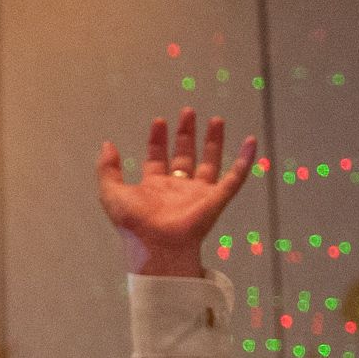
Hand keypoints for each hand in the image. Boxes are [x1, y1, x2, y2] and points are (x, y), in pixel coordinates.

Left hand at [96, 108, 255, 277]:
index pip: (158, 157)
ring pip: (210, 162)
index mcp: (154, 187)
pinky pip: (235, 177)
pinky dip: (245, 160)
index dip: (158, 139)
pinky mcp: (216, 199)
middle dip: (186, 134)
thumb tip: (107, 144)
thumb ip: (107, 168)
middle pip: (185, 155)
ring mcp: (199, 193)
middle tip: (188, 112)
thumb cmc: (133, 225)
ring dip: (213, 141)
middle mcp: (178, 188)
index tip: (159, 121)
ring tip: (216, 120)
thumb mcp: (111, 192)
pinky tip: (250, 142)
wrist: (156, 245)